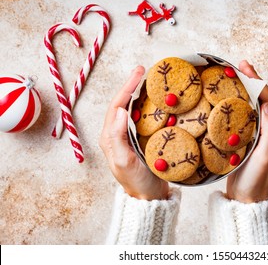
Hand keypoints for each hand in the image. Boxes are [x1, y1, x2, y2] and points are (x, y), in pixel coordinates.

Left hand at [99, 66, 168, 200]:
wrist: (148, 197)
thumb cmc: (136, 181)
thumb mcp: (124, 161)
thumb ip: (118, 136)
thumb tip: (120, 110)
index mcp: (110, 137)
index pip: (117, 105)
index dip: (127, 87)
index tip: (139, 73)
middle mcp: (117, 134)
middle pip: (123, 103)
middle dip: (132, 85)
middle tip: (144, 70)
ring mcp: (128, 136)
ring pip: (132, 109)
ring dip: (139, 93)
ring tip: (150, 80)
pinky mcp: (139, 140)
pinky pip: (142, 118)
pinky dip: (148, 106)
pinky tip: (157, 101)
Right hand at [226, 60, 267, 202]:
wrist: (246, 199)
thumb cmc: (256, 181)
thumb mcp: (265, 158)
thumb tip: (267, 106)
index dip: (260, 84)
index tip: (247, 70)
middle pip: (264, 100)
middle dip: (254, 81)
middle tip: (241, 65)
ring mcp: (261, 135)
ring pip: (255, 106)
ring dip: (247, 89)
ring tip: (236, 75)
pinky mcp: (250, 139)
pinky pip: (246, 115)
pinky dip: (240, 102)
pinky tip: (231, 97)